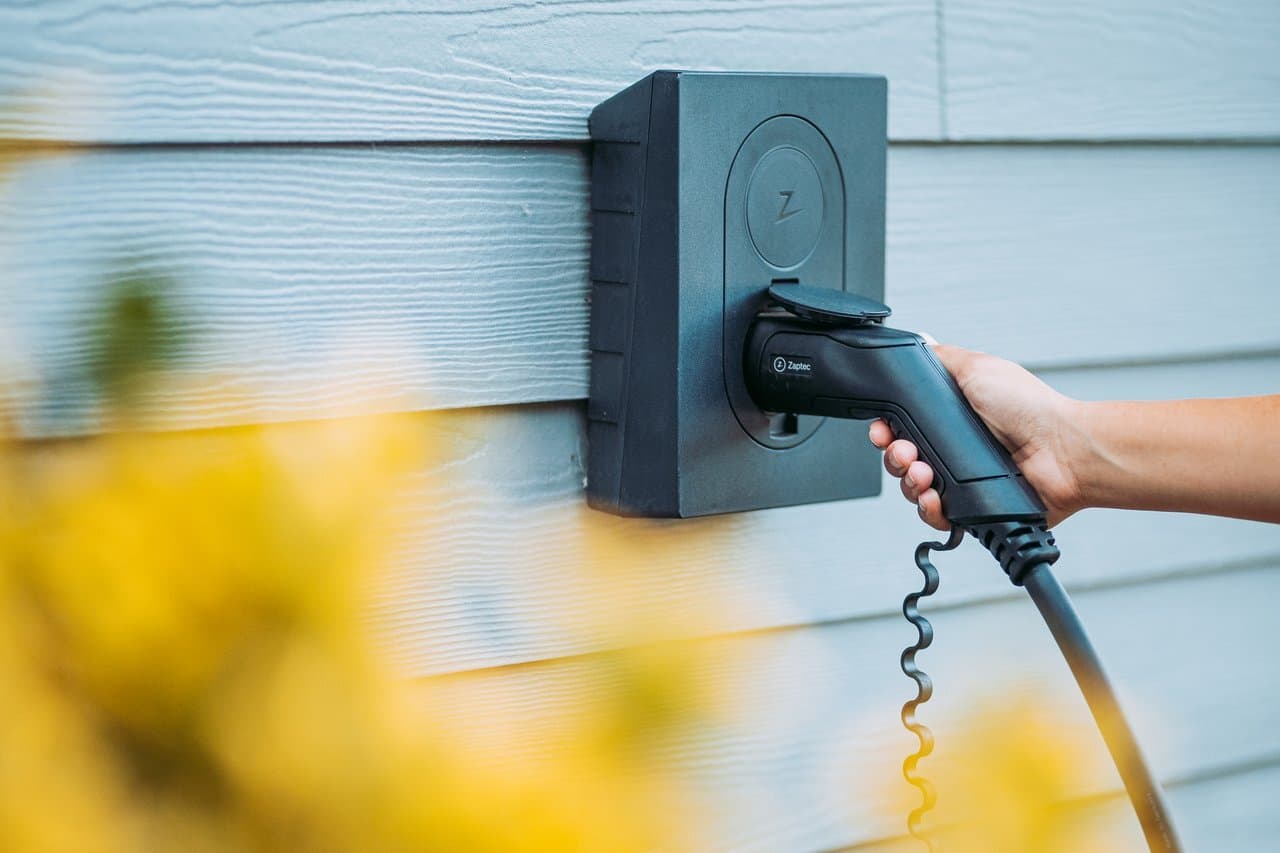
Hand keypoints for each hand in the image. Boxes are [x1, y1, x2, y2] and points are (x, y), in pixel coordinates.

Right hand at [869, 344, 1085, 529]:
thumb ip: (942, 358)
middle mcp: (953, 450)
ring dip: (909, 481)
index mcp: (950, 418)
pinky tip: (933, 496)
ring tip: (924, 472)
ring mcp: (961, 481)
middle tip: (905, 451)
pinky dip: (927, 508)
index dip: (886, 429)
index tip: (883, 429)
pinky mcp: (971, 508)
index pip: (902, 427)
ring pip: (912, 488)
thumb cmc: (1031, 408)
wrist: (1062, 450)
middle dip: (894, 456)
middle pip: (901, 459)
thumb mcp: (978, 367)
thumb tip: (919, 347)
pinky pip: (934, 515)